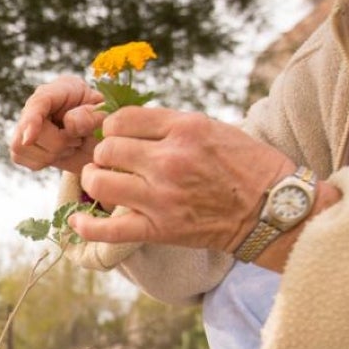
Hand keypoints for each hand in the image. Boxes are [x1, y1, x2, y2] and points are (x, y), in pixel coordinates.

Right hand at [10, 75, 105, 174]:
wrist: (95, 134)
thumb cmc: (101, 120)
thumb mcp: (105, 113)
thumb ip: (92, 115)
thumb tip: (68, 122)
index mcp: (59, 90)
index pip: (38, 103)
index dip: (32, 121)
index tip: (30, 139)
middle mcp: (35, 105)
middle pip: (28, 132)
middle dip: (57, 143)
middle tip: (78, 140)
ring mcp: (24, 124)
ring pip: (22, 148)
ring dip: (51, 154)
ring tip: (69, 146)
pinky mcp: (21, 145)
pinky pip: (22, 159)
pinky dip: (42, 162)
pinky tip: (57, 153)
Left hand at [71, 106, 292, 250]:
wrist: (271, 209)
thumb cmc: (242, 164)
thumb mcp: (210, 128)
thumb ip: (167, 125)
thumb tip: (121, 122)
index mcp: (184, 128)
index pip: (120, 119)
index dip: (112, 128)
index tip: (119, 138)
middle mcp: (170, 160)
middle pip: (106, 149)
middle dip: (104, 155)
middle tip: (114, 163)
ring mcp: (162, 196)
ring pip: (99, 182)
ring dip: (94, 182)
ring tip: (102, 183)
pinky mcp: (159, 228)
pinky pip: (108, 229)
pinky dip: (86, 226)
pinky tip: (76, 221)